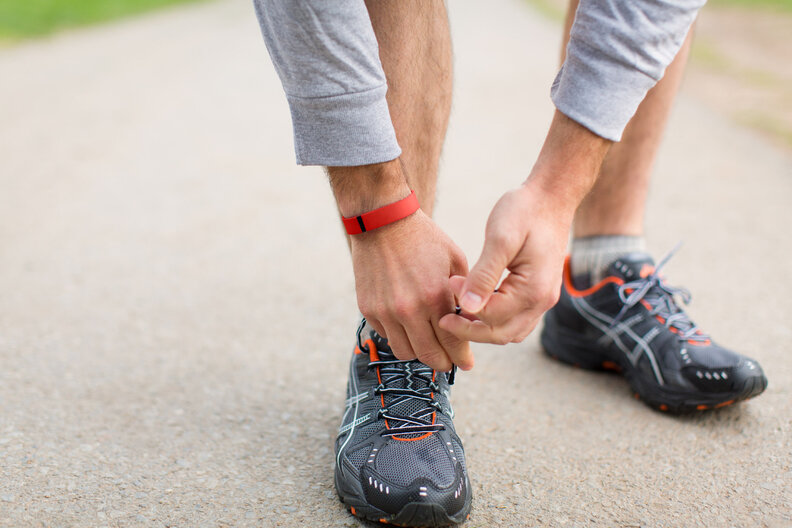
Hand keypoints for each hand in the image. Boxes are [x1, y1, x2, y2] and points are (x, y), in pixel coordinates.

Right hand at [351, 210, 472, 370]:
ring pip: (405, 352)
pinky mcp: (369, 309)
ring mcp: (386, 311)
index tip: (467, 363)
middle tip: (449, 362)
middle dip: (443, 363)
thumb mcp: (455, 261)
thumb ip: (463, 294)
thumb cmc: (425, 239)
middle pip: (429, 356)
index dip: (462, 358)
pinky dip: (399, 336)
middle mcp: (409, 309)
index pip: (453, 342)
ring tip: (428, 345)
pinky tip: (408, 325)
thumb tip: (472, 322)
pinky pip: (387, 336)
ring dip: (419, 353)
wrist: (383, 222)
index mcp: (435, 296)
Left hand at [438, 183, 570, 343]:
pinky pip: (516, 320)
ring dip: (482, 329)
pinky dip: (495, 321)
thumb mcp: (500, 239)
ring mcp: (543, 300)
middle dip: (469, 331)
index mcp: (533, 290)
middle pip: (501, 334)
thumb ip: (484, 275)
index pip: (492, 316)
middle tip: (443, 318)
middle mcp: (542, 301)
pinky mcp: (539, 294)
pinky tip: (476, 307)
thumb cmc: (525, 212)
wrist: (551, 197)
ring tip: (457, 315)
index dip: (465, 307)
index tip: (449, 283)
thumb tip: (468, 306)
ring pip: (509, 332)